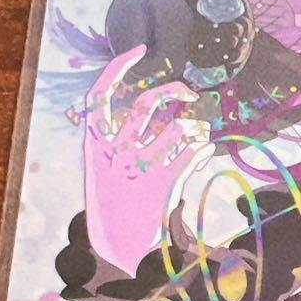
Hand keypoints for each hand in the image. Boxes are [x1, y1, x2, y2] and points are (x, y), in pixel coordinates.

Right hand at [82, 45, 214, 275]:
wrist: (118, 250)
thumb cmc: (116, 205)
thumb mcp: (109, 171)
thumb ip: (128, 141)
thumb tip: (158, 113)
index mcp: (95, 146)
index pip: (98, 96)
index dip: (117, 68)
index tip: (139, 50)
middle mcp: (114, 153)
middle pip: (146, 104)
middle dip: (172, 91)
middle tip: (190, 93)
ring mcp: (137, 169)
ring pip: (177, 128)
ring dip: (196, 127)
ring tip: (201, 134)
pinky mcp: (161, 185)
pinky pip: (191, 154)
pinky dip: (203, 149)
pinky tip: (206, 150)